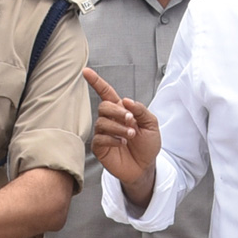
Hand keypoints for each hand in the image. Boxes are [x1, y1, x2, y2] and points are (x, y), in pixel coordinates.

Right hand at [83, 67, 159, 204]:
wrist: (145, 166)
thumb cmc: (147, 144)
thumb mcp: (151, 124)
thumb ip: (140, 110)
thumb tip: (125, 100)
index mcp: (120, 110)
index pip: (105, 92)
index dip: (96, 81)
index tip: (85, 71)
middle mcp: (109, 120)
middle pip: (103, 106)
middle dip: (118, 112)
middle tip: (132, 121)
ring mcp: (102, 133)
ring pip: (102, 122)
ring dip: (118, 127)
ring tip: (130, 136)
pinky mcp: (99, 147)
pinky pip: (100, 138)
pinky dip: (113, 139)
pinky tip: (122, 144)